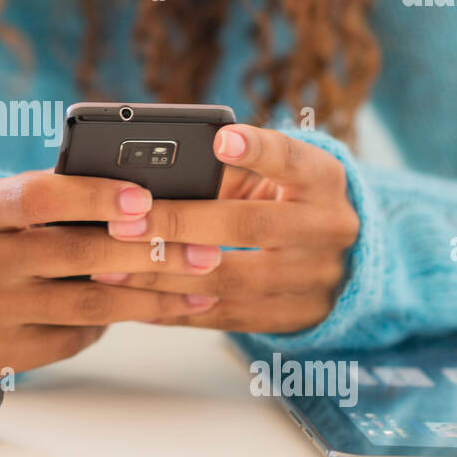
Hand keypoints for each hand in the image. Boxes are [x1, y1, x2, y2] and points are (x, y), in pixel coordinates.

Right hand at [0, 171, 224, 374]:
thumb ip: (55, 196)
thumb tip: (143, 200)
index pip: (39, 198)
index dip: (94, 196)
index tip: (145, 198)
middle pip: (75, 255)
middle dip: (150, 251)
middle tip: (204, 250)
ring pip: (87, 305)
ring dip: (152, 297)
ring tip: (198, 288)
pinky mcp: (0, 353)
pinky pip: (73, 336)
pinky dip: (112, 320)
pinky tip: (142, 307)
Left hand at [93, 125, 359, 334]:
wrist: (346, 263)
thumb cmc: (286, 201)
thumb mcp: (274, 176)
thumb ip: (223, 171)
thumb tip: (142, 177)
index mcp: (323, 180)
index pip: (292, 159)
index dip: (257, 150)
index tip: (219, 138)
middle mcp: (327, 229)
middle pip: (248, 225)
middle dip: (178, 223)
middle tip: (122, 223)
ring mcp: (314, 279)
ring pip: (230, 280)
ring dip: (163, 274)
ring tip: (111, 267)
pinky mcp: (293, 318)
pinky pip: (225, 317)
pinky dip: (176, 309)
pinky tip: (134, 301)